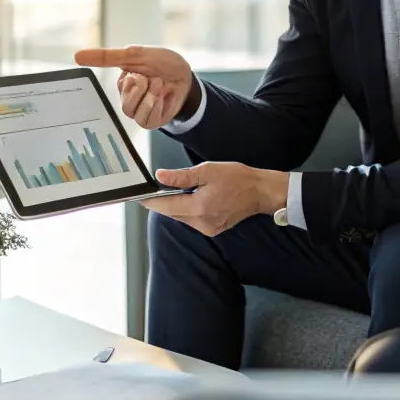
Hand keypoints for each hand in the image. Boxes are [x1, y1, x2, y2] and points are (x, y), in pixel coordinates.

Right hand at [74, 45, 195, 128]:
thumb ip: (107, 57)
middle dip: (140, 87)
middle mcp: (128, 99)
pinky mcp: (151, 121)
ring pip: (133, 112)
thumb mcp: (135, 54)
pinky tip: (162, 96)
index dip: (127, 82)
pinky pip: (146, 119)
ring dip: (150, 95)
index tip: (133, 76)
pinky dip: (157, 105)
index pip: (112, 88)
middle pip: (124, 103)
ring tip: (158, 84)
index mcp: (122, 83)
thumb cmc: (162, 62)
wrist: (186, 75)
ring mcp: (139, 111)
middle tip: (150, 77)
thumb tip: (76, 56)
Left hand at [141, 163, 287, 236]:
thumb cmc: (238, 179)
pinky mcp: (212, 229)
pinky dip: (189, 209)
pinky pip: (192, 220)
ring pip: (181, 217)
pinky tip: (195, 197)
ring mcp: (207, 228)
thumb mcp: (207, 170)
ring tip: (183, 189)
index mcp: (198, 207)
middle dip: (164, 201)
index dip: (150, 200)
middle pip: (171, 213)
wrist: (260, 192)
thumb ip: (181, 176)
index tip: (139, 194)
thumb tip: (160, 176)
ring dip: (177, 205)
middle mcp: (201, 222)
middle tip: (160, 186)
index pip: (164, 207)